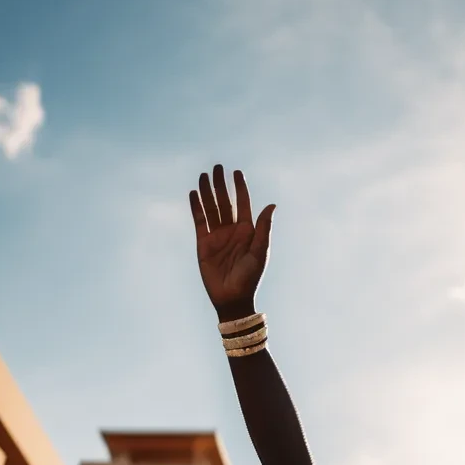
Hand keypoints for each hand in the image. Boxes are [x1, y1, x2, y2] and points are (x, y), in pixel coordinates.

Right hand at [189, 165, 274, 314]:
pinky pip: (200, 221)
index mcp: (248, 230)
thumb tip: (271, 204)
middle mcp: (232, 230)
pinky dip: (196, 207)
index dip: (239, 188)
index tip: (236, 172)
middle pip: (225, 202)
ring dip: (207, 192)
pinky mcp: (203, 243)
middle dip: (221, 185)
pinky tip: (194, 193)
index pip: (243, 203)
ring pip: (211, 208)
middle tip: (217, 167)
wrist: (232, 297)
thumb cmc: (250, 276)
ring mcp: (217, 235)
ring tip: (204, 176)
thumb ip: (264, 228)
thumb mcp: (260, 251)